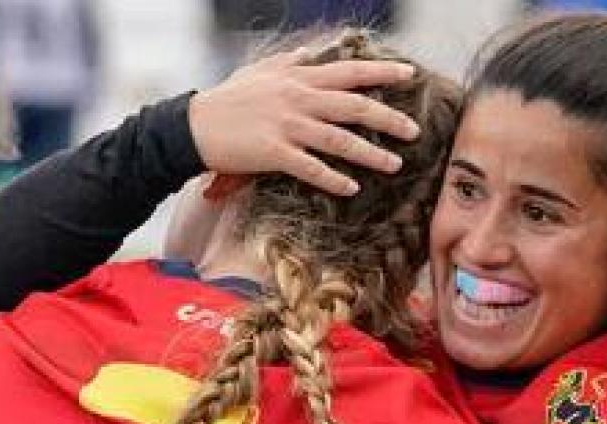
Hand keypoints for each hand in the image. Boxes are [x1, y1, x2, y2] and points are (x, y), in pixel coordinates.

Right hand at [190, 48, 421, 197]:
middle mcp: (298, 99)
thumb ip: (288, 62)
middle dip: (389, 117)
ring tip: (395, 164)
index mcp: (298, 78)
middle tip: (415, 130)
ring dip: (371, 153)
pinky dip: (334, 179)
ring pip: (339, 140)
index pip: (349, 72)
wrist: (191, 126)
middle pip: (354, 106)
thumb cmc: (226, 100)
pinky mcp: (274, 153)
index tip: (410, 74)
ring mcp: (287, 126)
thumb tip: (309, 51)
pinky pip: (311, 168)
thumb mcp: (258, 72)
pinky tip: (352, 188)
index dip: (382, 72)